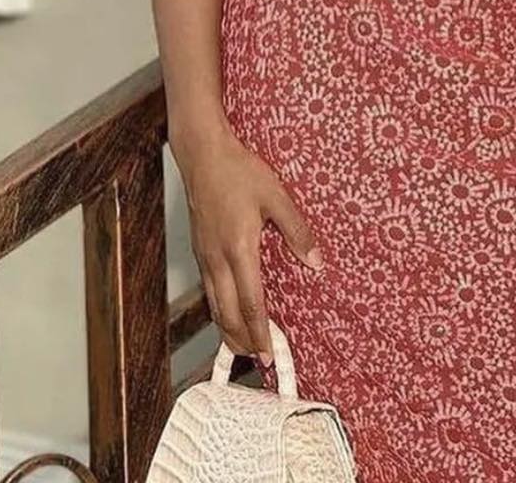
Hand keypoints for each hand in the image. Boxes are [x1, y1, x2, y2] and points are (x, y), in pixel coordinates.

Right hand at [173, 126, 325, 363]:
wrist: (202, 155)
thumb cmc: (239, 171)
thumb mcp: (276, 197)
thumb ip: (297, 231)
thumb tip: (316, 262)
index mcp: (239, 250)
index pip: (251, 304)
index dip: (261, 333)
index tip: (270, 354)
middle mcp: (218, 260)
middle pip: (228, 315)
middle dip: (243, 342)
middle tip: (259, 360)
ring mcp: (205, 256)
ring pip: (215, 305)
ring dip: (228, 330)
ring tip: (242, 346)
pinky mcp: (199, 249)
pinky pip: (209, 290)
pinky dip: (219, 310)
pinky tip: (227, 310)